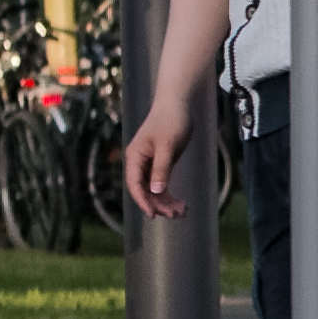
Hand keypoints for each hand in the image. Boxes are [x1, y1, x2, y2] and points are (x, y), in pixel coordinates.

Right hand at [122, 96, 194, 218]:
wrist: (178, 103)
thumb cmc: (171, 120)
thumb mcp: (167, 146)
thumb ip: (161, 169)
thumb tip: (155, 191)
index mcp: (135, 157)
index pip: (134, 184)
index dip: (142, 201)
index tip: (153, 214)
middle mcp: (139, 162)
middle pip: (145, 190)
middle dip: (159, 204)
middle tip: (176, 215)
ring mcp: (150, 164)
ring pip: (154, 190)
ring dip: (166, 202)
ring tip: (182, 211)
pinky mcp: (161, 163)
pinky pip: (162, 184)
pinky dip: (170, 194)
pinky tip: (182, 203)